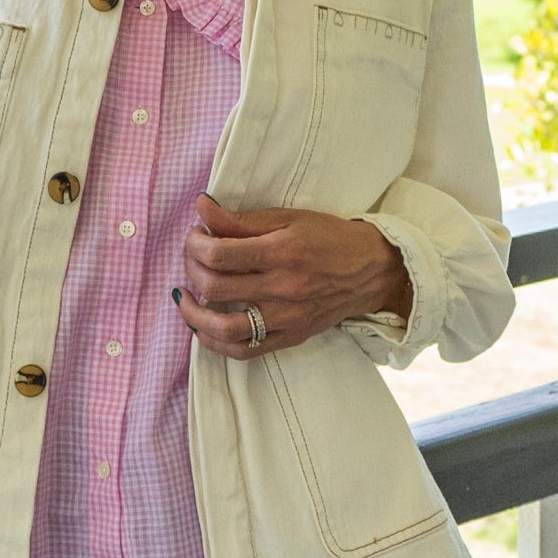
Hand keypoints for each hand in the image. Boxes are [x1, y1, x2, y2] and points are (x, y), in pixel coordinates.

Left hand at [175, 194, 411, 361]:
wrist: (372, 271)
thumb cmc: (330, 238)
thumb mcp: (289, 218)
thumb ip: (241, 220)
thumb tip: (201, 207)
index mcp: (283, 252)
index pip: (219, 254)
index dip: (195, 244)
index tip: (196, 236)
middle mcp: (284, 288)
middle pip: (215, 287)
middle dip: (191, 270)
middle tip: (193, 258)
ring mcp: (287, 318)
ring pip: (224, 328)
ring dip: (194, 314)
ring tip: (185, 298)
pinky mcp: (290, 337)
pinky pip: (244, 351)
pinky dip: (216, 343)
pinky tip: (204, 328)